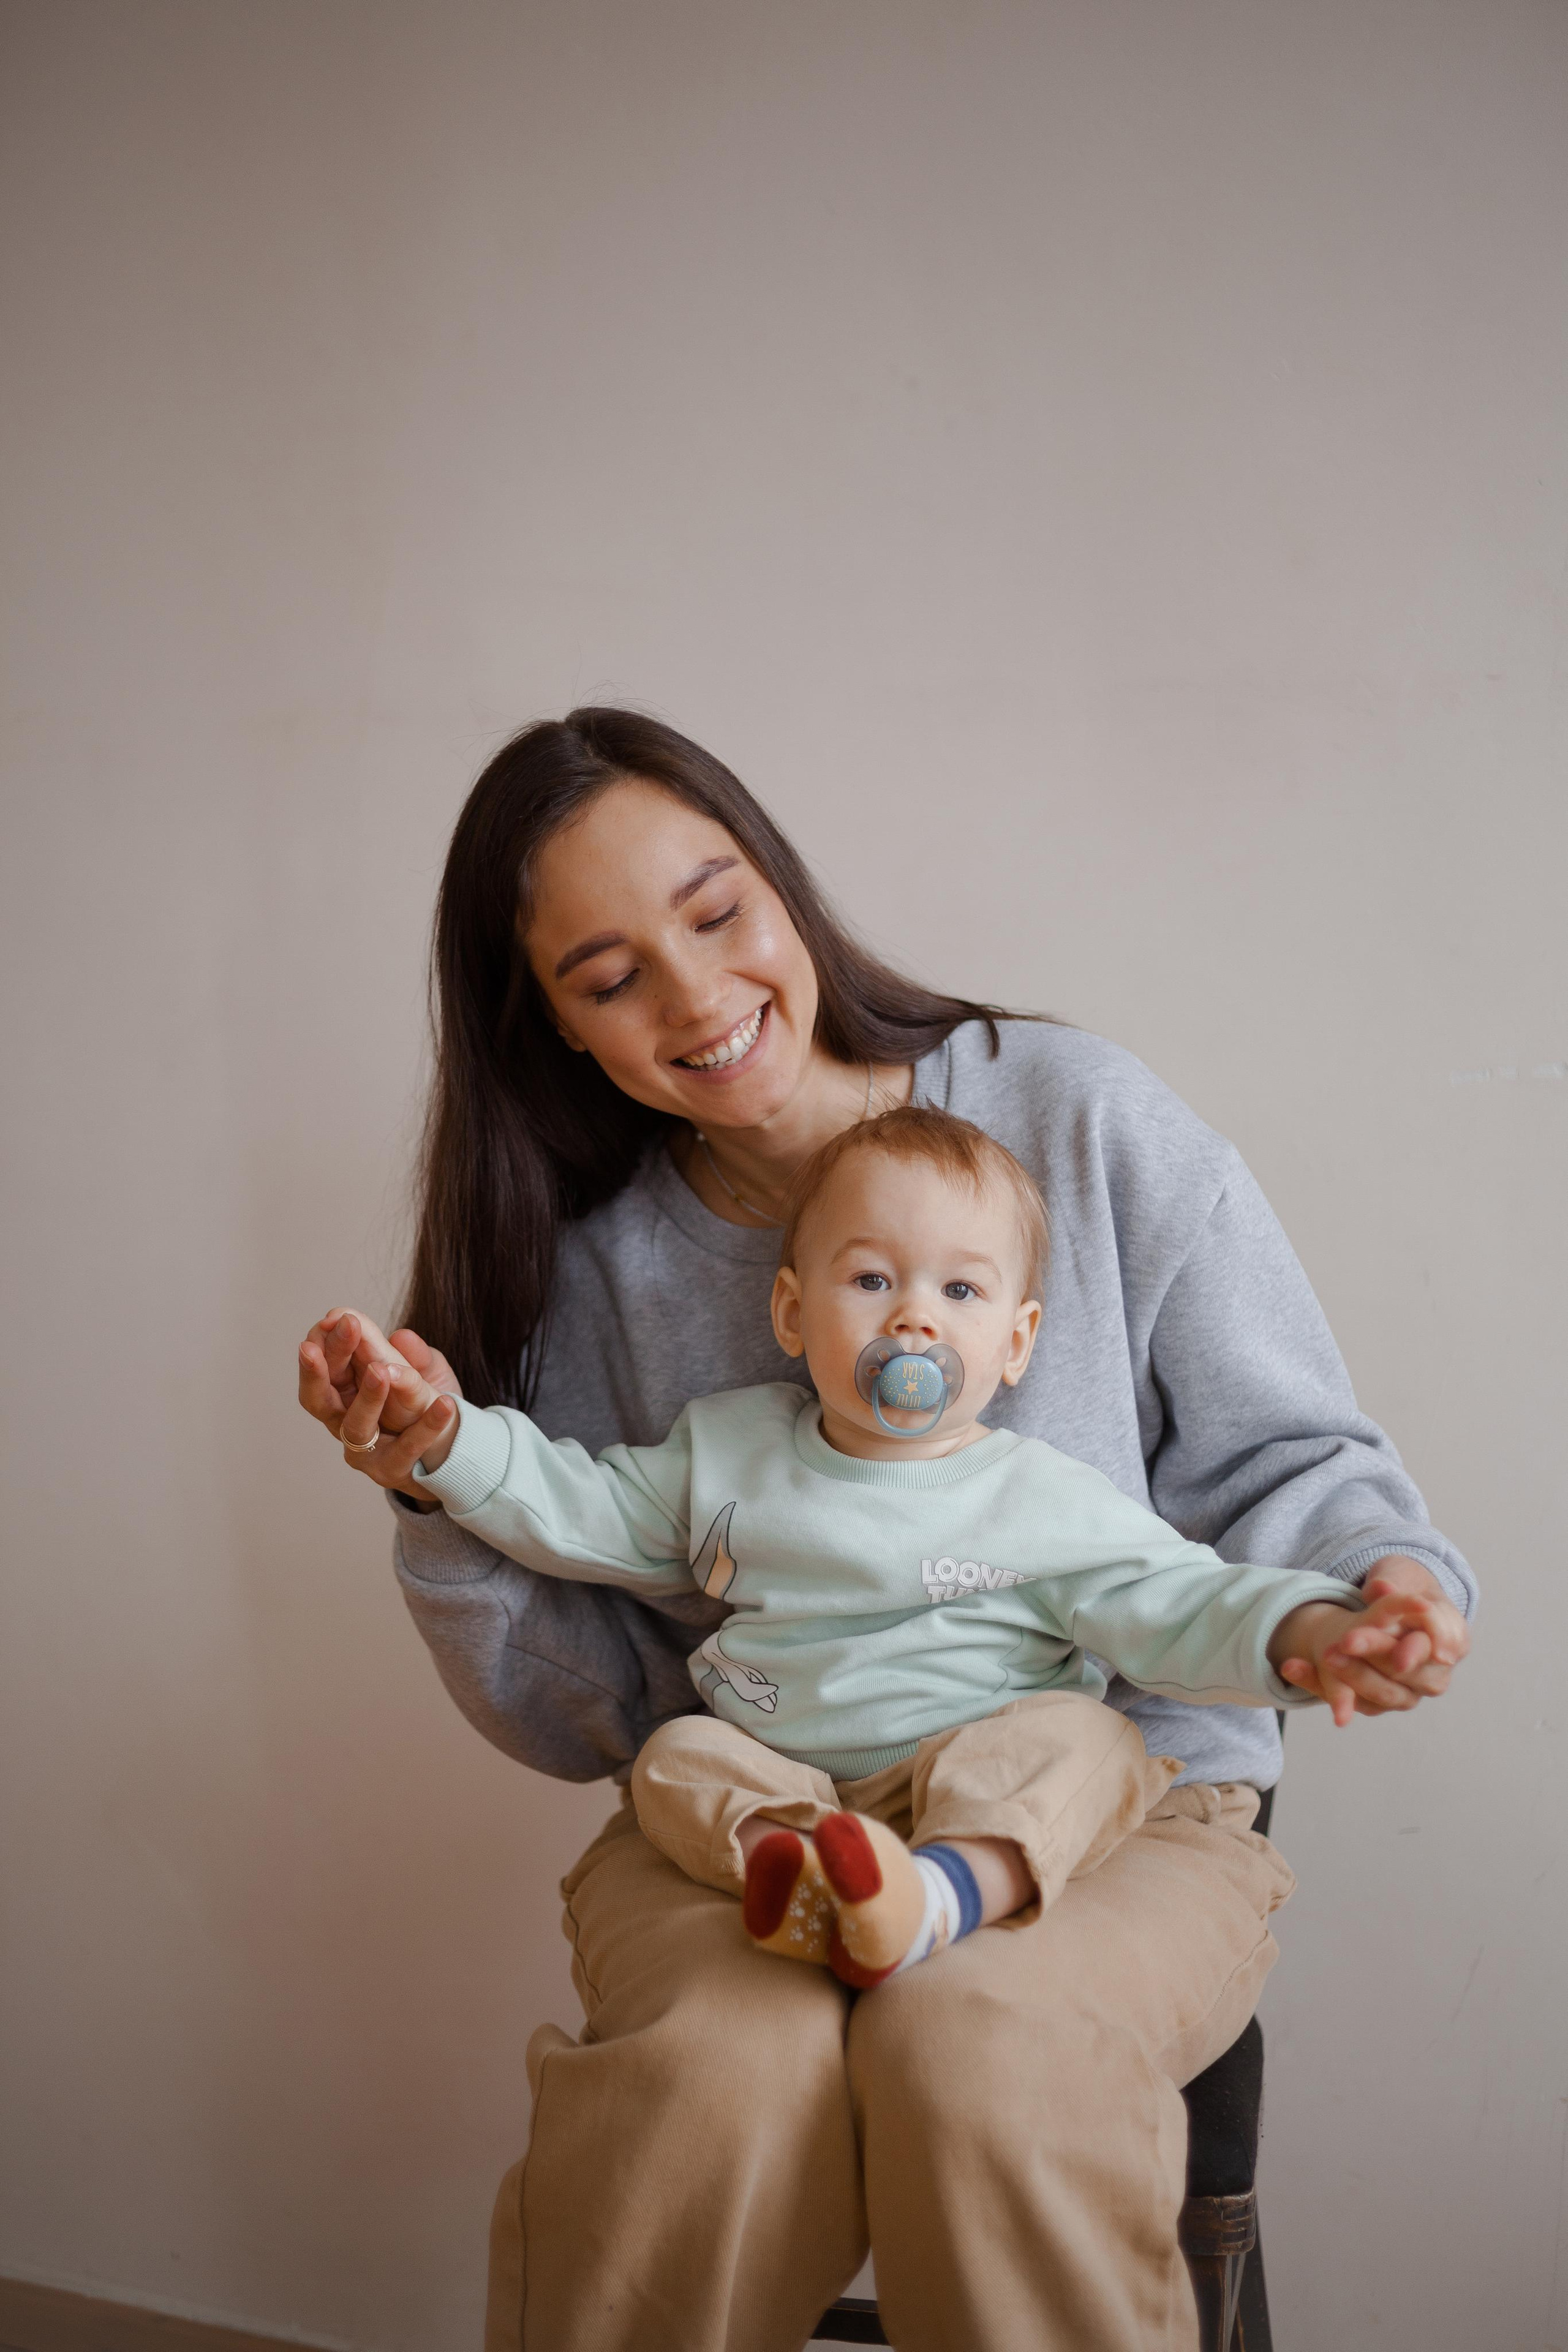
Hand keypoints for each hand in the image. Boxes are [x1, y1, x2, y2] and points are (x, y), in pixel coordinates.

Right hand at [297, 1307, 461, 1501]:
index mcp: (342, 1392)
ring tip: (382, 1370)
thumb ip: (412, 1354)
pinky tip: (446, 1404)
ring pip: (356, 1425)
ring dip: (368, 1396)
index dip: (323, 1343)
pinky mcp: (393, 1469)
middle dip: (326, 1362)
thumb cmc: (424, 1405)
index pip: (322, 1366)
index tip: (336, 1317)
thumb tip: (402, 1335)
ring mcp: (365, 1450)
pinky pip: (408, 1447)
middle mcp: (343, 1421)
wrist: (452, 1450)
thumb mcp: (423, 1371)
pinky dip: (427, 1425)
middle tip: (345, 1328)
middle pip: (320, 1397)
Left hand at [1270, 1557, 1468, 1725]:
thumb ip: (1392, 1582)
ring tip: (1323, 1654)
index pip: (1433, 1647)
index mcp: (1451, 1639)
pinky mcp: (1380, 1702)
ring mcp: (1409, 1692)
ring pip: (1381, 1693)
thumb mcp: (1400, 1572)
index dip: (1411, 1648)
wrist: (1392, 1611)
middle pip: (1403, 1672)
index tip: (1391, 1648)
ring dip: (1348, 1675)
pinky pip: (1354, 1701)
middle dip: (1370, 1657)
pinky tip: (1291, 1666)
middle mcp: (1434, 1673)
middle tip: (1341, 1643)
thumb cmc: (1403, 1584)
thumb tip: (1380, 1589)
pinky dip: (1321, 1685)